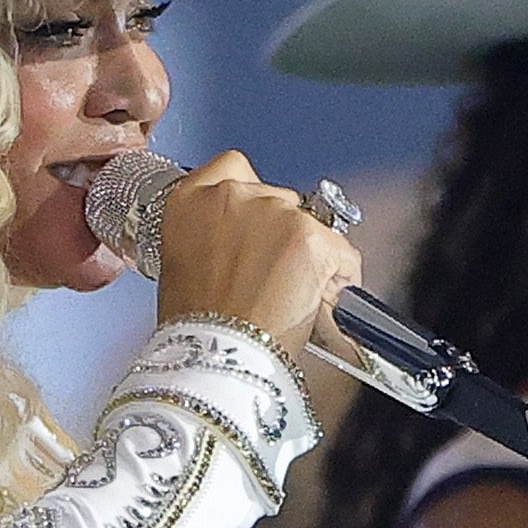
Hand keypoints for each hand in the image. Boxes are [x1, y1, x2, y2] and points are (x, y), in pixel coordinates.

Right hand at [149, 151, 361, 358]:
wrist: (215, 360)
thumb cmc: (195, 329)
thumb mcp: (183, 268)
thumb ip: (210, 239)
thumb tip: (239, 246)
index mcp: (190, 200)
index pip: (232, 167)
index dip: (251, 198)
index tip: (255, 224)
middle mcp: (232, 195)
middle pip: (279, 198)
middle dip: (282, 235)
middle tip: (272, 279)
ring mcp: (276, 212)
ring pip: (313, 226)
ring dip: (311, 257)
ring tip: (292, 300)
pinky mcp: (312, 236)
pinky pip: (344, 254)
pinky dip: (340, 280)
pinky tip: (320, 306)